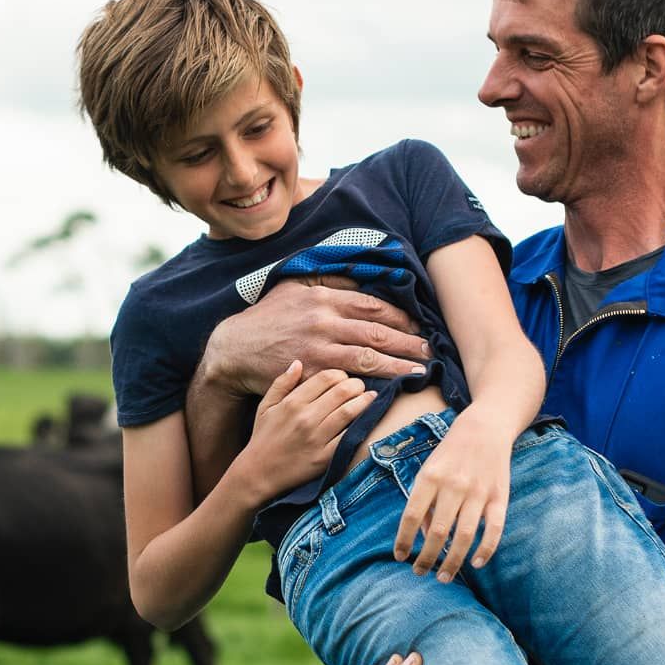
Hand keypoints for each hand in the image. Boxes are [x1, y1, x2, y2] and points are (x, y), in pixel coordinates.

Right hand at [201, 279, 430, 396]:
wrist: (235, 349)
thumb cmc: (267, 319)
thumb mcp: (294, 288)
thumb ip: (327, 282)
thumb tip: (361, 277)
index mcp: (323, 297)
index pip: (372, 306)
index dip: (400, 317)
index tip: (417, 326)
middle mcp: (324, 320)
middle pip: (377, 332)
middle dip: (408, 342)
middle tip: (429, 351)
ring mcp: (319, 347)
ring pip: (369, 357)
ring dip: (398, 365)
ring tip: (419, 372)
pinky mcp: (312, 372)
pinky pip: (349, 378)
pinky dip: (373, 383)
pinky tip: (390, 387)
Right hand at [235, 362, 375, 503]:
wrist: (258, 473)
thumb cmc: (263, 437)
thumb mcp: (265, 406)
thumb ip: (281, 383)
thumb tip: (298, 363)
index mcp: (292, 403)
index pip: (326, 378)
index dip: (340, 374)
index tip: (343, 378)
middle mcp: (305, 418)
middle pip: (342, 391)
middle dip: (356, 385)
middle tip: (360, 386)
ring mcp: (316, 439)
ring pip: (349, 412)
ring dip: (364, 401)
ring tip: (371, 397)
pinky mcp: (324, 458)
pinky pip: (348, 437)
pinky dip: (361, 426)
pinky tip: (368, 420)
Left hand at [393, 423, 509, 582]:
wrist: (485, 428)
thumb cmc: (450, 453)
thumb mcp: (428, 470)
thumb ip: (423, 501)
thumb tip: (423, 538)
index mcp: (430, 477)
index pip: (412, 516)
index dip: (404, 540)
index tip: (400, 557)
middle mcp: (454, 485)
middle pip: (438, 533)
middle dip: (426, 558)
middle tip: (420, 573)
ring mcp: (479, 492)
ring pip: (464, 537)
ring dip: (452, 562)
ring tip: (444, 577)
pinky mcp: (500, 497)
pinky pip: (493, 530)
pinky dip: (485, 550)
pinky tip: (476, 564)